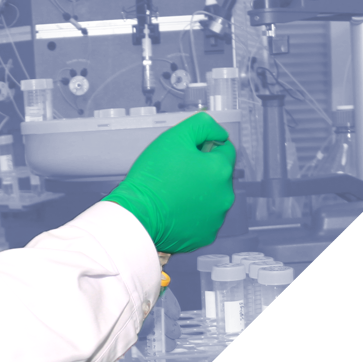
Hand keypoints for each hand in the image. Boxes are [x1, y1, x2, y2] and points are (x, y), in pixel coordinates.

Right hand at [102, 112, 235, 253]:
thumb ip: (203, 125)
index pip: (224, 149)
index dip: (203, 147)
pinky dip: (191, 213)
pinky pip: (202, 218)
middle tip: (175, 172)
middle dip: (201, 171)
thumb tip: (219, 132)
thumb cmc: (153, 176)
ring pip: (211, 197)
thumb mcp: (176, 136)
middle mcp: (225, 196)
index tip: (185, 154)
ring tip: (172, 192)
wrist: (137, 214)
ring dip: (198, 192)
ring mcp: (215, 218)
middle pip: (218, 175)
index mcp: (221, 170)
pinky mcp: (204, 235)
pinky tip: (174, 209)